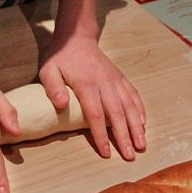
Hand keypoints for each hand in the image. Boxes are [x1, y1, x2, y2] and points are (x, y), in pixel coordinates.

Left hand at [39, 30, 145, 160]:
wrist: (77, 37)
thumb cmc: (61, 57)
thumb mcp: (48, 69)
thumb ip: (53, 87)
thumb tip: (61, 104)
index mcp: (87, 84)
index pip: (95, 114)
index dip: (101, 135)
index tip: (106, 153)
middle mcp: (105, 83)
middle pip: (117, 114)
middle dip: (124, 136)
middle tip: (130, 155)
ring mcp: (115, 80)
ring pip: (130, 106)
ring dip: (137, 126)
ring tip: (141, 144)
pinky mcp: (121, 78)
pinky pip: (133, 95)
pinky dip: (140, 110)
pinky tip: (143, 124)